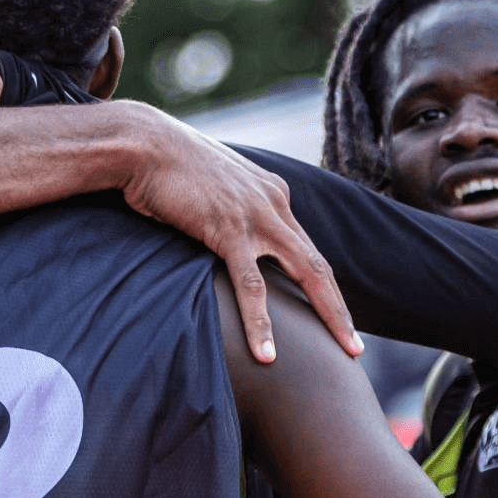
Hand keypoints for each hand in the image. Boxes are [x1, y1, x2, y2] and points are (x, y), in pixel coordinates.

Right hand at [120, 111, 361, 362]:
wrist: (142, 143)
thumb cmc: (165, 166)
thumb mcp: (210, 185)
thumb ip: (227, 206)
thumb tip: (218, 229)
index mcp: (272, 192)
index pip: (304, 246)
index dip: (319, 284)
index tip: (330, 314)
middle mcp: (274, 203)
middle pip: (318, 264)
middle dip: (340, 308)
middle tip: (354, 347)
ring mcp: (256, 216)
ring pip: (305, 272)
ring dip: (329, 315)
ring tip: (345, 352)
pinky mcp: (228, 229)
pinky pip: (251, 284)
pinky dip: (261, 322)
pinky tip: (267, 354)